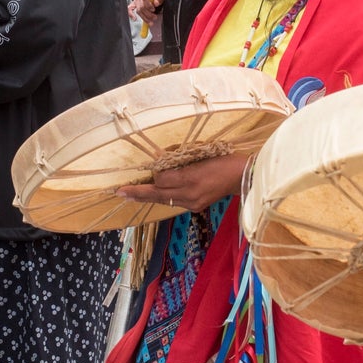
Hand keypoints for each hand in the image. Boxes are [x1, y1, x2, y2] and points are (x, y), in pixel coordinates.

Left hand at [114, 153, 248, 210]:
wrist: (242, 177)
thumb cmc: (223, 160)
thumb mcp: (201, 155)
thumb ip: (179, 160)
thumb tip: (160, 163)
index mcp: (191, 178)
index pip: (162, 179)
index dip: (155, 174)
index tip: (153, 166)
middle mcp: (190, 194)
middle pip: (158, 194)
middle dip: (138, 193)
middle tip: (119, 192)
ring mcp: (193, 203)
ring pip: (164, 200)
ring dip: (149, 196)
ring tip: (131, 194)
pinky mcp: (196, 207)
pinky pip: (174, 202)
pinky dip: (164, 197)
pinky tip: (156, 194)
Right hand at [129, 0, 160, 19]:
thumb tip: (156, 3)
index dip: (149, 5)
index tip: (153, 9)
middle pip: (141, 6)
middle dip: (149, 14)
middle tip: (155, 18)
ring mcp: (136, 0)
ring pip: (138, 11)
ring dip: (145, 18)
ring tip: (151, 22)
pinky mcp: (134, 4)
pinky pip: (130, 9)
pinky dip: (131, 14)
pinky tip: (134, 19)